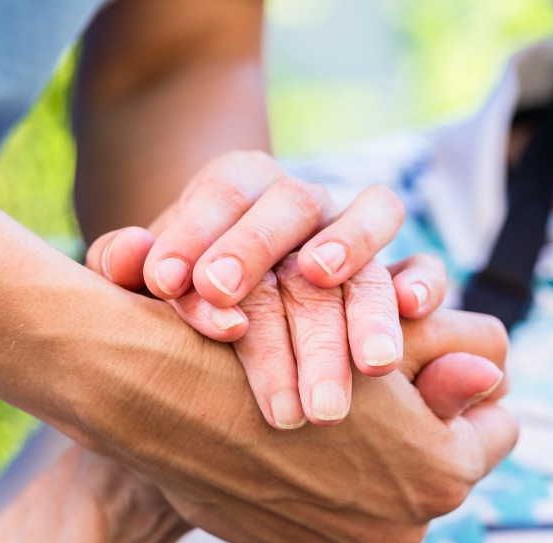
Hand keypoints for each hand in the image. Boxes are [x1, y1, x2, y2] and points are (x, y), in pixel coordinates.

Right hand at [66, 279, 514, 542]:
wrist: (174, 395)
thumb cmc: (282, 347)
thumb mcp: (375, 344)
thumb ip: (450, 365)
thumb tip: (494, 374)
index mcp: (442, 473)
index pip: (499, 428)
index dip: (472, 390)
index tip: (445, 367)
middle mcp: (402, 527)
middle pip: (437, 471)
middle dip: (418, 434)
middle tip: (383, 389)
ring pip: (379, 500)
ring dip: (365, 466)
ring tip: (328, 415)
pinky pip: (325, 525)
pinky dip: (314, 496)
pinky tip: (285, 451)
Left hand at [86, 151, 448, 426]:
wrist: (234, 298)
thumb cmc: (186, 287)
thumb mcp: (150, 274)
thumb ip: (129, 263)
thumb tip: (131, 259)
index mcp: (242, 184)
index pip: (222, 191)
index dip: (197, 231)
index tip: (170, 284)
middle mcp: (303, 200)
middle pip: (290, 207)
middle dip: (259, 254)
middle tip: (229, 316)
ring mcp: (354, 231)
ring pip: (368, 234)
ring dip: (357, 291)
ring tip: (352, 350)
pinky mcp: (396, 270)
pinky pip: (423, 266)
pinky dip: (422, 283)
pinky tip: (411, 313)